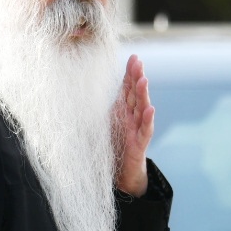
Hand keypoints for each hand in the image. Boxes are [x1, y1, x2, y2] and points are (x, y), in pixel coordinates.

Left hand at [112, 54, 153, 196]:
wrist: (121, 173)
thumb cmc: (113, 147)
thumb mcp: (102, 125)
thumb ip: (100, 111)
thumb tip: (80, 94)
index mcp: (122, 111)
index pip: (128, 89)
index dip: (130, 74)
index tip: (134, 57)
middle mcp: (132, 117)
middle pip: (136, 94)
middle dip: (137, 77)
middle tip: (138, 62)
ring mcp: (137, 129)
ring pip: (142, 108)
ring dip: (143, 94)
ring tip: (143, 80)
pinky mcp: (139, 144)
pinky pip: (145, 130)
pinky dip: (148, 119)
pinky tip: (150, 108)